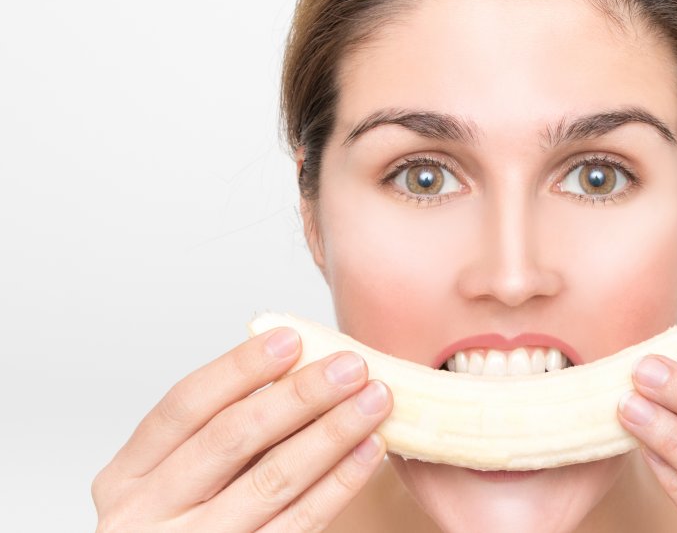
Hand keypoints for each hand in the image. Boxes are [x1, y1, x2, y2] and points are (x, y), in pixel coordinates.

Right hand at [93, 327, 392, 531]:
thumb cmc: (183, 525)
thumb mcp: (171, 481)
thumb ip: (215, 433)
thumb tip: (290, 364)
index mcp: (126, 477)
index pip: (183, 407)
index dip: (238, 368)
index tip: (291, 338)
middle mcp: (148, 514)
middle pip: (230, 438)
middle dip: (298, 395)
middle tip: (350, 365)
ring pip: (271, 480)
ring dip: (330, 433)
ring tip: (373, 400)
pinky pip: (299, 523)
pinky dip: (338, 483)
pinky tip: (367, 451)